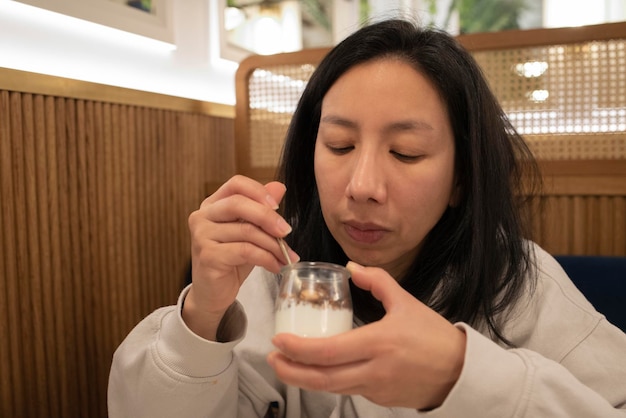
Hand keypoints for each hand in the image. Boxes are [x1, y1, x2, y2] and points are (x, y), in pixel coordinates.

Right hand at [183, 175, 298, 339]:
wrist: (213, 293)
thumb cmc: (232, 260)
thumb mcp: (249, 232)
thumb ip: (261, 209)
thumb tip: (279, 187)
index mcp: (212, 204)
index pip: (236, 184)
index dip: (259, 191)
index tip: (278, 205)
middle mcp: (202, 216)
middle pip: (239, 204)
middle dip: (268, 217)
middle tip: (287, 231)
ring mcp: (202, 236)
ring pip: (246, 231)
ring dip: (273, 245)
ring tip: (286, 256)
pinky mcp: (208, 256)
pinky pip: (245, 251)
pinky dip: (266, 258)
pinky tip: (276, 266)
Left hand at [268, 261, 465, 409]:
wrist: (459, 371)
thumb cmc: (432, 335)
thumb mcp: (406, 302)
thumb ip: (378, 281)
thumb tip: (351, 268)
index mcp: (378, 343)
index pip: (327, 351)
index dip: (298, 349)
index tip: (278, 339)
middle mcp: (373, 370)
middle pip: (321, 378)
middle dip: (290, 371)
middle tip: (272, 357)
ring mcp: (375, 388)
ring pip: (331, 388)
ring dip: (304, 378)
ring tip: (287, 365)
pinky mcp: (379, 399)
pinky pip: (348, 389)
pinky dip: (329, 381)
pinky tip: (320, 369)